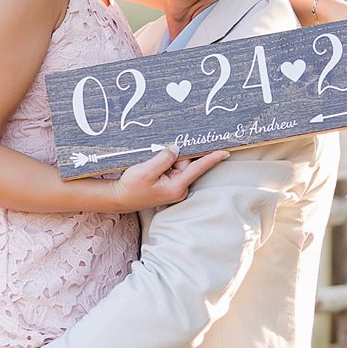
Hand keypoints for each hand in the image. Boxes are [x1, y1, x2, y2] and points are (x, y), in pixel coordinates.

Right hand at [110, 145, 229, 213]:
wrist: (120, 198)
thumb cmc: (131, 187)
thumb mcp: (146, 170)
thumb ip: (164, 159)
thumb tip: (176, 149)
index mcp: (176, 187)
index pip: (197, 168)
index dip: (212, 158)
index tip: (225, 152)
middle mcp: (179, 188)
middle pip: (186, 163)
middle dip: (175, 155)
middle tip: (157, 159)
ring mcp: (174, 187)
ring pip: (178, 164)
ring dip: (167, 160)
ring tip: (150, 166)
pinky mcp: (169, 184)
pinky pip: (172, 168)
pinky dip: (165, 164)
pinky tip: (153, 167)